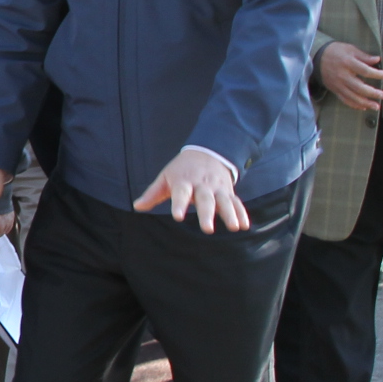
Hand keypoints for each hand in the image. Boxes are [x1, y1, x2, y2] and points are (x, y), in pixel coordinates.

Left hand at [133, 147, 248, 232]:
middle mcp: (202, 185)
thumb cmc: (182, 169)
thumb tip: (137, 207)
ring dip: (230, 214)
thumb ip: (153, 193)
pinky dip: (242, 213)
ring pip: (225, 201)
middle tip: (207, 229)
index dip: (179, 204)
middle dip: (207, 213)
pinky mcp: (228, 191)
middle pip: (206, 199)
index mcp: (184, 181)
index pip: (181, 193)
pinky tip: (245, 225)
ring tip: (234, 227)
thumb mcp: (166, 177)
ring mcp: (218, 188)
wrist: (208, 151)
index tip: (177, 217)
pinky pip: (237, 202)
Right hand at [316, 42, 382, 111]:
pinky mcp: (334, 90)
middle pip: (359, 88)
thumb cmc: (336, 51)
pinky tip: (363, 107)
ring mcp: (338, 84)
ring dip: (366, 103)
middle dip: (373, 93)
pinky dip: (355, 105)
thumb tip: (377, 60)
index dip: (376, 74)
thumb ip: (364, 56)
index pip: (365, 71)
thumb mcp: (350, 49)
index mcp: (347, 63)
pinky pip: (345, 100)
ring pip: (353, 97)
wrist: (317, 57)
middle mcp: (342, 76)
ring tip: (376, 106)